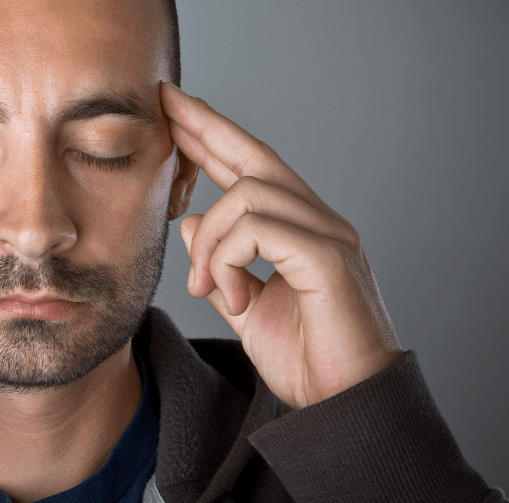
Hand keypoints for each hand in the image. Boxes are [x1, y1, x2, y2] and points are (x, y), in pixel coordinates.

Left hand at [160, 82, 400, 408]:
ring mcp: (329, 235)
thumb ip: (221, 263)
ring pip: (247, 195)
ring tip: (203, 287)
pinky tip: (227, 296)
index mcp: (300, 230)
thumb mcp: (246, 306)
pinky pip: (259, 230)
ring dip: (209, 240)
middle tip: (166, 101)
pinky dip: (228, 259)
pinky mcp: (329, 257)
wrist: (342, 406)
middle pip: (256, 156)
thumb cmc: (306, 360)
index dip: (213, 136)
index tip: (175, 110)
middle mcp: (319, 222)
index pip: (252, 169)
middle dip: (207, 126)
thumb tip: (189, 221)